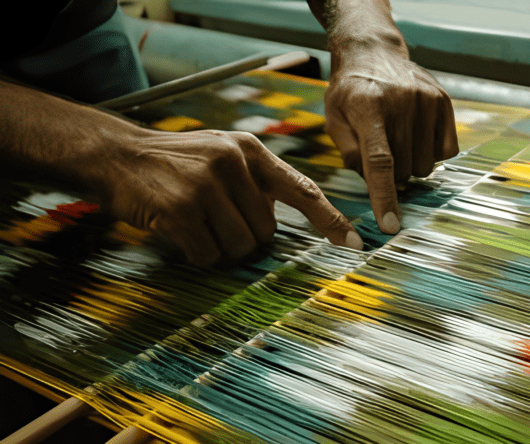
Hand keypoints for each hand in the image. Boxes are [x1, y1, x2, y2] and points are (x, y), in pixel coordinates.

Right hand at [96, 129, 362, 264]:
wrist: (118, 155)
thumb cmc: (177, 162)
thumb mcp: (222, 154)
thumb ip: (256, 184)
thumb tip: (278, 230)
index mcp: (251, 151)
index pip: (304, 190)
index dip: (330, 220)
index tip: (354, 243)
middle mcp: (234, 162)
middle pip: (267, 233)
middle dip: (246, 240)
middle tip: (217, 224)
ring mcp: (207, 184)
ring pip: (241, 247)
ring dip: (222, 250)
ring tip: (199, 227)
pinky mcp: (183, 209)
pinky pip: (210, 255)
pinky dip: (199, 254)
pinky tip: (181, 233)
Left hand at [324, 41, 458, 233]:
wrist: (373, 53)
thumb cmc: (349, 93)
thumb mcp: (335, 120)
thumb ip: (351, 153)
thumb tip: (373, 183)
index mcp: (368, 107)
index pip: (380, 162)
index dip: (385, 198)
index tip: (390, 226)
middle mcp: (401, 102)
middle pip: (405, 170)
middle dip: (392, 176)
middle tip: (381, 155)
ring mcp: (426, 100)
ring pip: (426, 166)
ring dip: (411, 165)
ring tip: (397, 141)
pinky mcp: (444, 102)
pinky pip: (446, 152)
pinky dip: (431, 154)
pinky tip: (416, 136)